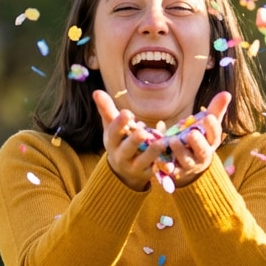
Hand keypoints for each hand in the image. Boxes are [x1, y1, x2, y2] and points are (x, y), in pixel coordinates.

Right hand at [93, 89, 231, 189]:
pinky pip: (154, 168)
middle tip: (142, 132)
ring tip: (161, 142)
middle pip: (126, 149)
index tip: (128, 113)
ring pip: (142, 160)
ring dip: (152, 152)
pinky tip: (169, 154)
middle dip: (133, 141)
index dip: (119, 124)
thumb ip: (107, 109)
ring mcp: (133, 167)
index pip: (113, 133)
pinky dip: (162, 162)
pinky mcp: (146, 174)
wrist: (123, 172)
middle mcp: (120, 156)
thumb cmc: (119, 142)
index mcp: (111, 142)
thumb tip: (96, 91)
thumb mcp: (112, 127)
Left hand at [155, 91, 230, 187]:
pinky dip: (166, 166)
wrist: (190, 161)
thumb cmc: (199, 137)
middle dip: (197, 143)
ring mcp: (190, 164)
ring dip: (180, 151)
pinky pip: (171, 170)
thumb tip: (227, 93)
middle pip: (203, 152)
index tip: (208, 117)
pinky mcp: (176, 171)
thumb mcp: (206, 123)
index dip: (212, 127)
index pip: (215, 136)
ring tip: (172, 140)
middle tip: (191, 133)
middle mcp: (203, 156)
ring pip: (186, 161)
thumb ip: (216, 109)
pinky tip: (159, 160)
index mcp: (211, 143)